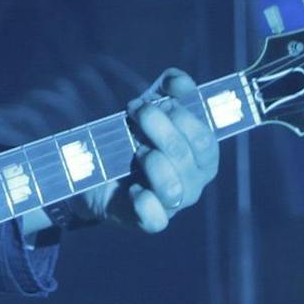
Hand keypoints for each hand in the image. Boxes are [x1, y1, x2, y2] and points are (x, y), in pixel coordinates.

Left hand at [101, 68, 220, 231]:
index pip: (205, 140)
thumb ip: (170, 87)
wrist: (98, 169)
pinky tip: (132, 187)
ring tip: (136, 151)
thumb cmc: (136, 133)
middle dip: (158, 128)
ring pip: (173, 188)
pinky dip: (144, 201)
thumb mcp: (153, 104)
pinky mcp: (148, 221)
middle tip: (136, 112)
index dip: (180, 117)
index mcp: (202, 157)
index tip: (153, 102)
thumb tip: (180, 83)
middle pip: (186, 158)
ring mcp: (173, 205)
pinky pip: (156, 220)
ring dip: (152, 162)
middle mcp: (193, 183)